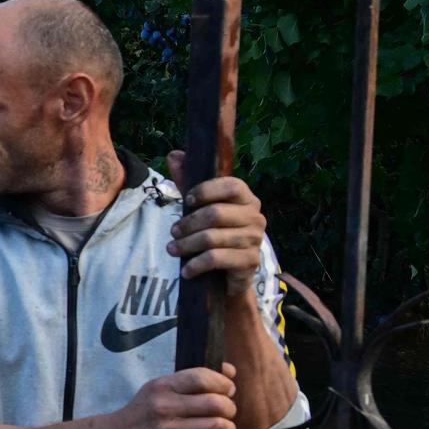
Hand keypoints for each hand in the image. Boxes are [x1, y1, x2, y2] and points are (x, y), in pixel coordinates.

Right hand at [88, 366, 238, 428]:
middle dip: (230, 407)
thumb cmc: (142, 412)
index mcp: (163, 386)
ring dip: (229, 428)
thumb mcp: (158, 388)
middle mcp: (165, 406)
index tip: (228, 390)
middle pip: (216, 403)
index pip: (202, 378)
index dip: (223, 383)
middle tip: (228, 411)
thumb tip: (230, 371)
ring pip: (217, 426)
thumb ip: (190, 380)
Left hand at [165, 151, 267, 283]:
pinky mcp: (250, 261)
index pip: (232, 185)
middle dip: (188, 223)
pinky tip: (186, 270)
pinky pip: (217, 259)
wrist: (230, 274)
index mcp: (246, 199)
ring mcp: (255, 239)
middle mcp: (256, 217)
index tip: (187, 198)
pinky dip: (196, 265)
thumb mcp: (200, 207)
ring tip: (172, 249)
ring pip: (212, 238)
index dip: (207, 190)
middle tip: (173, 232)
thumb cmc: (215, 234)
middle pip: (216, 214)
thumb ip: (188, 181)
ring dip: (187, 245)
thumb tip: (174, 155)